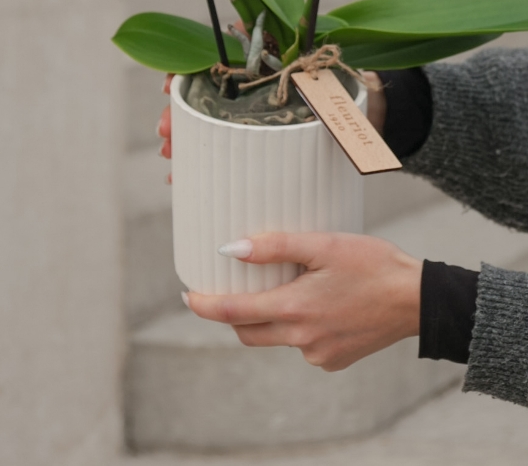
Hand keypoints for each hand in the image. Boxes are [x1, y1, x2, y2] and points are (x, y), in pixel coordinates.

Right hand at [158, 70, 387, 160]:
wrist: (381, 116)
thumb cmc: (362, 100)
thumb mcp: (348, 98)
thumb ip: (340, 95)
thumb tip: (346, 95)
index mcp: (270, 68)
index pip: (220, 61)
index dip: (189, 71)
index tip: (171, 88)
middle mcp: (258, 88)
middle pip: (206, 95)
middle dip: (180, 114)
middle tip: (167, 137)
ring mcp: (256, 115)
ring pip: (208, 121)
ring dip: (184, 138)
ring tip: (172, 161)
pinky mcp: (262, 141)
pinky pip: (223, 145)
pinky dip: (201, 157)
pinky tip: (184, 176)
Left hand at [184, 232, 420, 370]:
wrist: (418, 300)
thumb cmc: (372, 264)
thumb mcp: (323, 244)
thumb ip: (275, 247)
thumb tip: (231, 250)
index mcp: (295, 310)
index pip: (233, 313)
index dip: (204, 306)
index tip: (187, 296)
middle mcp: (302, 339)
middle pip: (248, 331)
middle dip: (233, 314)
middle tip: (228, 289)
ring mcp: (319, 354)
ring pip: (277, 337)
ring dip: (271, 316)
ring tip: (287, 284)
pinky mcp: (334, 360)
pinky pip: (302, 343)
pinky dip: (298, 324)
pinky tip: (318, 301)